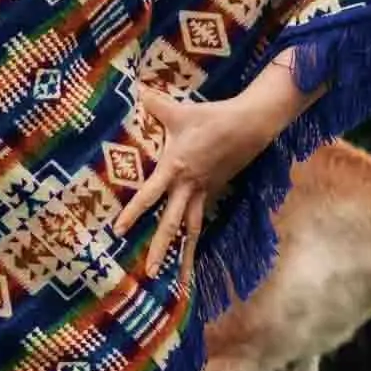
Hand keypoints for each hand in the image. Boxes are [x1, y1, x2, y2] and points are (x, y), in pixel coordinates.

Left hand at [108, 55, 308, 279]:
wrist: (252, 124)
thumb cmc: (213, 117)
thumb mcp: (179, 110)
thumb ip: (153, 103)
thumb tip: (134, 88)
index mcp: (176, 168)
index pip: (149, 194)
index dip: (134, 211)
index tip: (118, 229)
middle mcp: (189, 187)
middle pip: (173, 224)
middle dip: (160, 249)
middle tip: (148, 273)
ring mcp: (203, 193)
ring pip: (192, 231)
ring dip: (184, 257)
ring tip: (179, 283)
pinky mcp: (213, 193)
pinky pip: (202, 222)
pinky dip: (195, 242)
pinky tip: (189, 261)